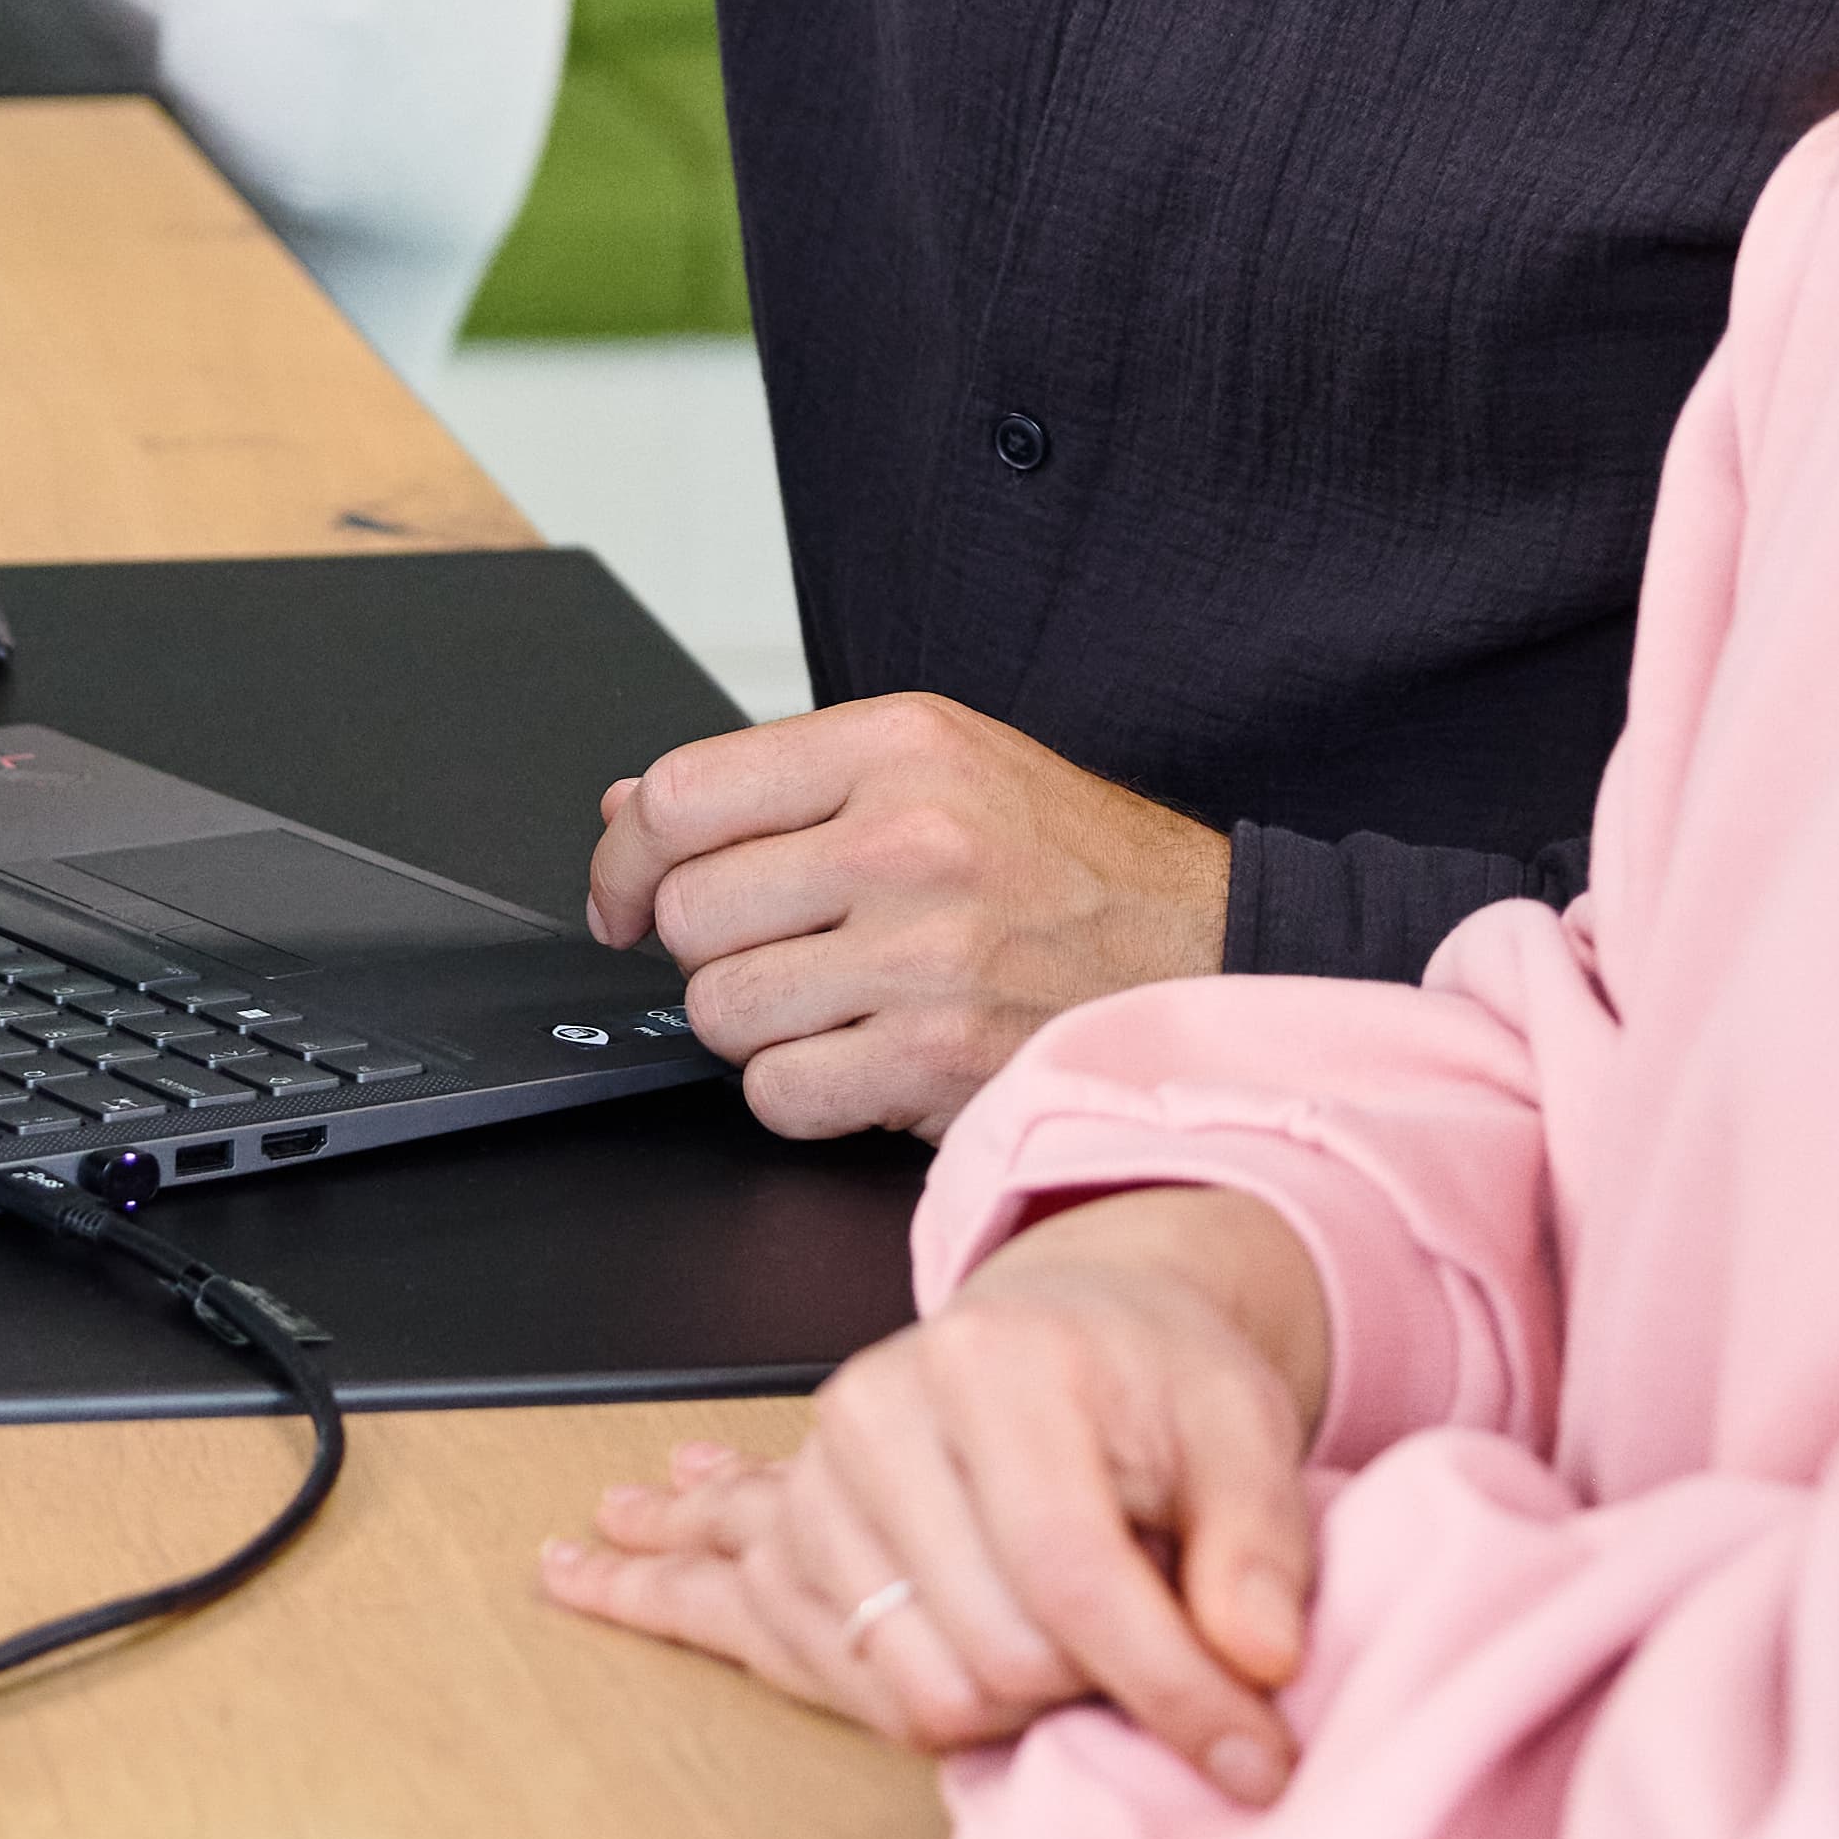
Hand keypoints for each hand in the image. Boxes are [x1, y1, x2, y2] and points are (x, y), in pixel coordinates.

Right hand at [534, 1185, 1333, 1797]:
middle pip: (983, 1651)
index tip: (1249, 1760)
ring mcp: (820, 1469)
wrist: (1078, 1318)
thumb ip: (1261, 1546)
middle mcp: (882, 1409)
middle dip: (1084, 1698)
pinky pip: (754, 1618)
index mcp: (999, 1367)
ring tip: (1042, 1699)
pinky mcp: (787, 1515)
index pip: (1075, 1577)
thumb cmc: (1160, 1378)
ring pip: (895, 1678)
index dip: (1171, 1689)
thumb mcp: (1248, 1428)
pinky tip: (594, 1577)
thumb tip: (1257, 1664)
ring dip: (985, 1713)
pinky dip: (681, 1613)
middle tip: (1146, 1682)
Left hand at [583, 693, 1227, 1140]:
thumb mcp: (939, 768)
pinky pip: (779, 1095)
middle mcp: (909, 839)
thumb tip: (629, 808)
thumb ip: (781, 785)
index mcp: (900, 744)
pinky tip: (867, 1059)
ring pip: (720, 1012)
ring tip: (838, 1004)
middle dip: (713, 948)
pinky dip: (803, 1092)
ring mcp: (924, 955)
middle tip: (785, 950)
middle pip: (688, 914)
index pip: (681, 794)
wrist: (1213, 950)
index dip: (624, 858)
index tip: (625, 895)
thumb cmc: (1072, 865)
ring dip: (758, 1026)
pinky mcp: (938, 1059)